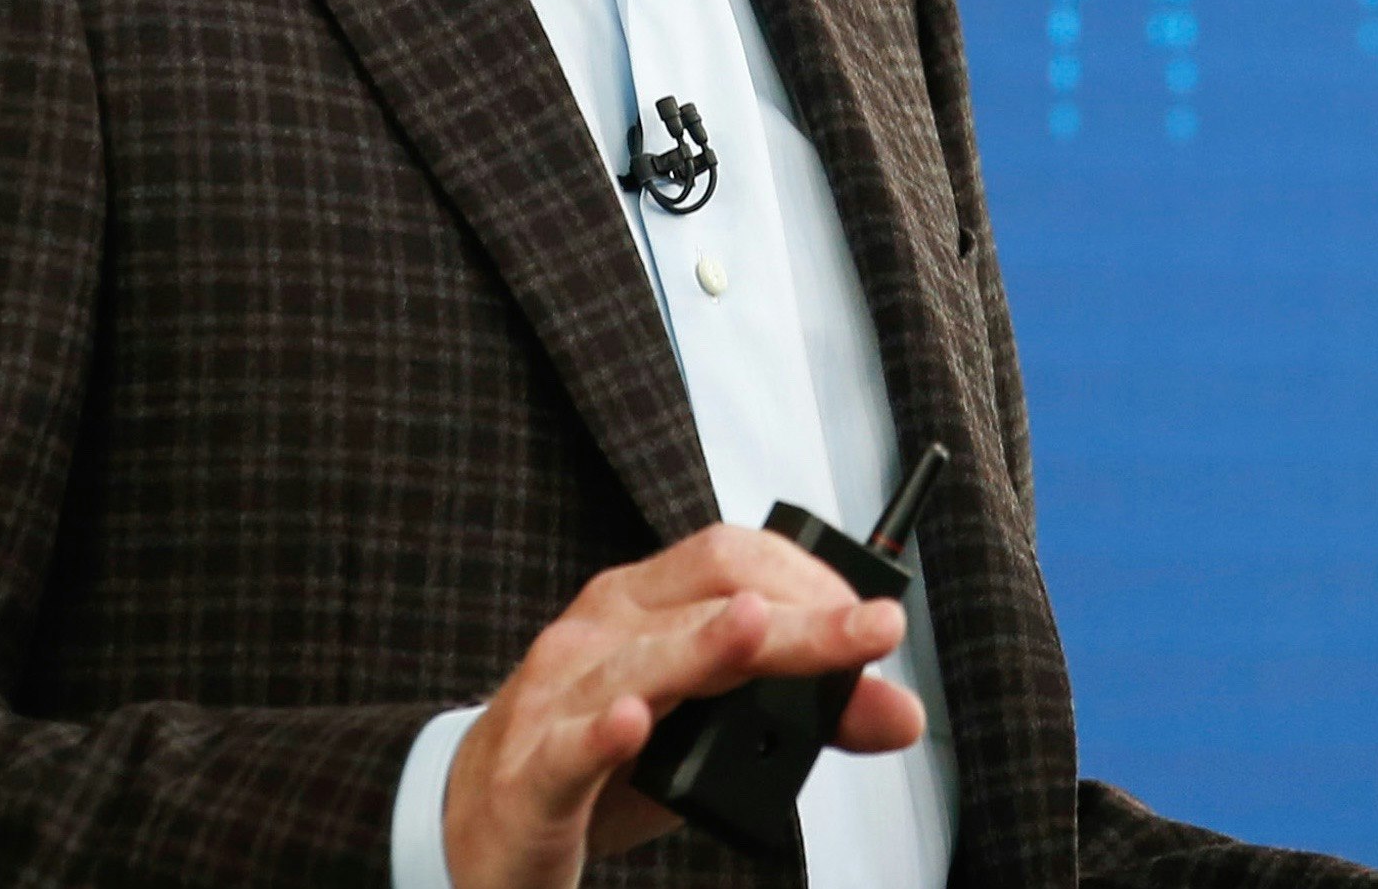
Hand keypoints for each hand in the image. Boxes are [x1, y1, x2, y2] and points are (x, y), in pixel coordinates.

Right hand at [441, 523, 927, 888]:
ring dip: (707, 648)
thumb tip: (900, 713)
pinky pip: (565, 746)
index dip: (809, 576)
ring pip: (639, 662)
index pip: (729, 556)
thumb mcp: (709, 736)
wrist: (476, 822)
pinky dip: (603, 733)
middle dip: (797, 615)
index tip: (874, 618)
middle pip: (705, 601)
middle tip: (872, 632)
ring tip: (761, 633)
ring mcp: (556, 698)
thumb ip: (802, 719)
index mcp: (641, 606)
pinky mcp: (527, 775)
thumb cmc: (599, 761)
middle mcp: (598, 633)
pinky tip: (635, 723)